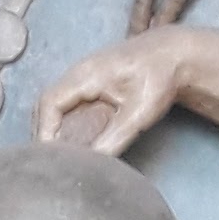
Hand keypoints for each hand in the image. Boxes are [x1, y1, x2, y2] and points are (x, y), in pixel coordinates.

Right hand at [36, 28, 191, 155]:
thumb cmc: (159, 78)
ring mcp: (83, 76)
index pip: (50, 102)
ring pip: (55, 103)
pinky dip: (62, 122)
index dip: (45, 131)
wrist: (174, 55)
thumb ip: (115, 139)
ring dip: (51, 127)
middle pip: (46, 103)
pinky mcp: (90, 83)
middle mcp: (78, 73)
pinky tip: (69, 142)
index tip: (49, 156)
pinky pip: (66, 102)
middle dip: (43, 132)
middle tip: (48, 162)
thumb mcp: (139, 113)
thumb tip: (93, 164)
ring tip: (55, 155)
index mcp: (86, 75)